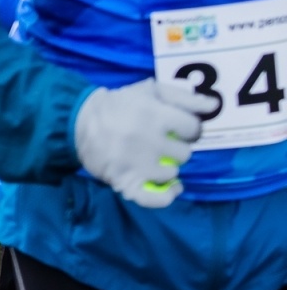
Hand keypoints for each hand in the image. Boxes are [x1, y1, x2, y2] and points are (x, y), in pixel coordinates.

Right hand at [73, 78, 213, 207]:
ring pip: (172, 174)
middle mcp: (147, 140)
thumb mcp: (149, 91)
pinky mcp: (125, 182)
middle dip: (176, 147)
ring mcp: (136, 164)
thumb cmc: (118, 104)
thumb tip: (213, 107)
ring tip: (154, 159)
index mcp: (154, 115)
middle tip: (161, 142)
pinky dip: (167, 195)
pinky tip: (172, 188)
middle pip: (184, 154)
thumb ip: (183, 97)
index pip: (193, 129)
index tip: (177, 127)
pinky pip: (155, 198)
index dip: (188, 128)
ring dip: (167, 167)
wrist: (77, 122)